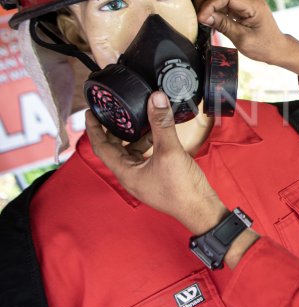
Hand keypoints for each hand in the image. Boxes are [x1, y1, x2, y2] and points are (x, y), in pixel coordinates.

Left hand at [85, 91, 227, 234]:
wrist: (200, 208)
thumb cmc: (181, 188)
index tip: (90, 111)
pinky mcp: (156, 177)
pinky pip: (144, 156)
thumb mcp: (170, 151)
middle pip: (114, 149)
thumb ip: (162, 124)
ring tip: (139, 118)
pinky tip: (157, 133)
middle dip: (113, 129)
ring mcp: (143, 177)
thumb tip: (156, 98)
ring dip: (132, 135)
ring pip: (130, 152)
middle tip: (115, 111)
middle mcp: (130, 175)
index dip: (93, 128)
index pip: (100, 147)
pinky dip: (147, 143)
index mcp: (125, 172)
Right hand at [193, 0, 298, 81]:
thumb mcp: (242, 39)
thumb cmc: (265, 46)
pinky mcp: (241, 4)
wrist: (277, 48)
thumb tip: (204, 16)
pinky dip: (213, 4)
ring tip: (201, 14)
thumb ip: (223, 25)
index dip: (209, 4)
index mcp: (253, 4)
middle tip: (197, 13)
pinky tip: (209, 16)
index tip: (201, 17)